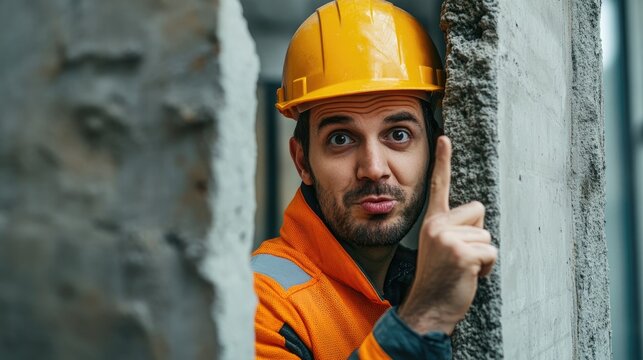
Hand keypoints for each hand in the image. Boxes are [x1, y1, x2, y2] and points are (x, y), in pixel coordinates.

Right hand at [398, 136, 496, 334]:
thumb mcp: (440, 248)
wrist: (427, 309)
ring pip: (488, 236)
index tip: (444, 138)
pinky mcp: (462, 253)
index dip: (442, 161)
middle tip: (459, 258)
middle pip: (479, 211)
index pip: (439, 187)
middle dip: (478, 235)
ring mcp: (448, 238)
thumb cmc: (440, 281)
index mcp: (432, 222)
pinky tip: (468, 276)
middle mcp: (437, 225)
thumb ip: (453, 230)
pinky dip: (487, 268)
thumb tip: (476, 223)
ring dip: (483, 256)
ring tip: (462, 269)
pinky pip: (491, 253)